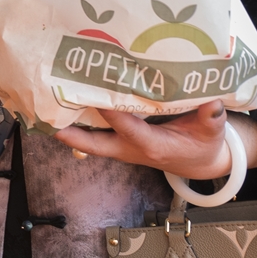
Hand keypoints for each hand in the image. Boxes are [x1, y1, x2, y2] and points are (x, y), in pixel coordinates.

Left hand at [54, 105, 254, 180]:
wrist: (200, 162)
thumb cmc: (205, 144)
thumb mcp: (213, 132)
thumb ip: (211, 118)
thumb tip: (212, 102)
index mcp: (153, 146)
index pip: (128, 129)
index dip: (113, 113)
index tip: (96, 95)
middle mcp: (131, 149)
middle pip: (95, 144)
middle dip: (70, 132)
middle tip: (46, 116)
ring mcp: (122, 149)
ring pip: (89, 141)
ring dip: (68, 128)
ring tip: (43, 106)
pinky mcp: (119, 144)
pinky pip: (94, 136)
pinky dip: (77, 125)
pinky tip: (61, 107)